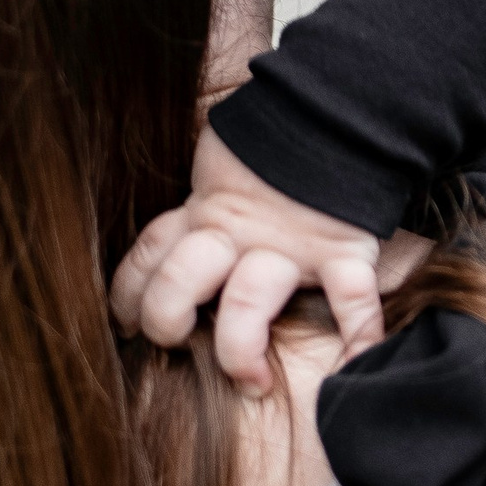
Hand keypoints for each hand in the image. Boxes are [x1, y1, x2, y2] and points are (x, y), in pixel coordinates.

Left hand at [110, 125, 386, 381]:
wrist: (337, 105)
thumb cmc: (277, 137)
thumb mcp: (223, 160)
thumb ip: (202, 197)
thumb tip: (174, 237)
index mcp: (206, 213)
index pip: (150, 254)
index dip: (128, 294)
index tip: (125, 323)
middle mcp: (238, 233)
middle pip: (182, 280)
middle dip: (167, 318)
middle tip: (175, 344)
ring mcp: (289, 245)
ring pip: (246, 299)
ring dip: (240, 344)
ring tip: (252, 381)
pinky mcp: (340, 248)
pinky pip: (351, 294)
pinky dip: (360, 331)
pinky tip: (355, 365)